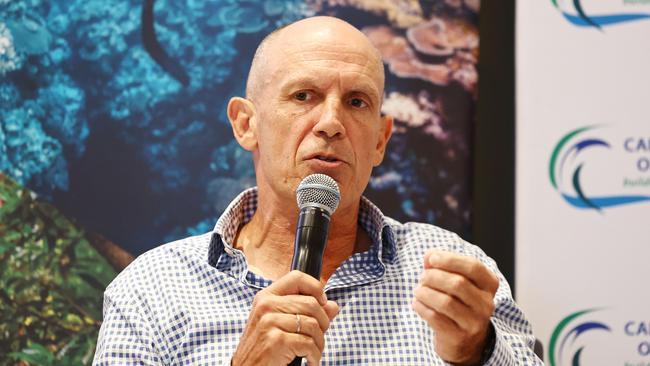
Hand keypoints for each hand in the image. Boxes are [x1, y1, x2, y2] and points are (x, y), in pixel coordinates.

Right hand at [232, 270, 338, 365]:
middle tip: (318, 337)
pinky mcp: (275, 341)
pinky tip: (309, 361)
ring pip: (313, 325)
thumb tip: (333, 305)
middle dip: (323, 323)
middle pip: (312, 303)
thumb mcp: (282, 325)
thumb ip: (308, 312)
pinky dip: (314, 356)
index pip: (297, 277)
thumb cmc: (264, 348)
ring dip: (319, 343)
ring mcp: (269, 322)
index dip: (316, 288)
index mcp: (266, 296)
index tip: (323, 303)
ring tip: (312, 352)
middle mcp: (266, 305)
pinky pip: (308, 344)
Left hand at [412, 250, 498, 364]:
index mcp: (489, 285)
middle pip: (458, 284)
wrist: (465, 342)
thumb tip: (429, 256)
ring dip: (425, 292)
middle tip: (423, 277)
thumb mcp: (457, 282)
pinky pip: (435, 318)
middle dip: (434, 276)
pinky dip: (421, 307)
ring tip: (418, 291)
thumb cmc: (458, 303)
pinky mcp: (459, 337)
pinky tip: (417, 303)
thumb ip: (443, 265)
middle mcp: (486, 304)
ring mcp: (474, 323)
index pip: (474, 267)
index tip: (431, 258)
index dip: (450, 260)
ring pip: (446, 302)